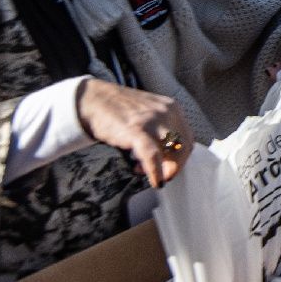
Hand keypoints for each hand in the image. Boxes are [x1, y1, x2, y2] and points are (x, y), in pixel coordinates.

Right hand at [75, 79, 192, 187]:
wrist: (93, 99)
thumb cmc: (119, 111)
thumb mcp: (149, 114)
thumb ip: (161, 130)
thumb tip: (167, 157)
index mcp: (172, 108)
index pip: (187, 138)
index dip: (180, 157)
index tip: (167, 166)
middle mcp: (167, 112)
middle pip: (184, 147)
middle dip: (174, 165)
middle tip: (160, 174)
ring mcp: (153, 120)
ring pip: (174, 152)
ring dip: (165, 169)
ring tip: (143, 171)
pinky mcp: (137, 129)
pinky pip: (153, 156)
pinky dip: (156, 172)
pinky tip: (155, 181)